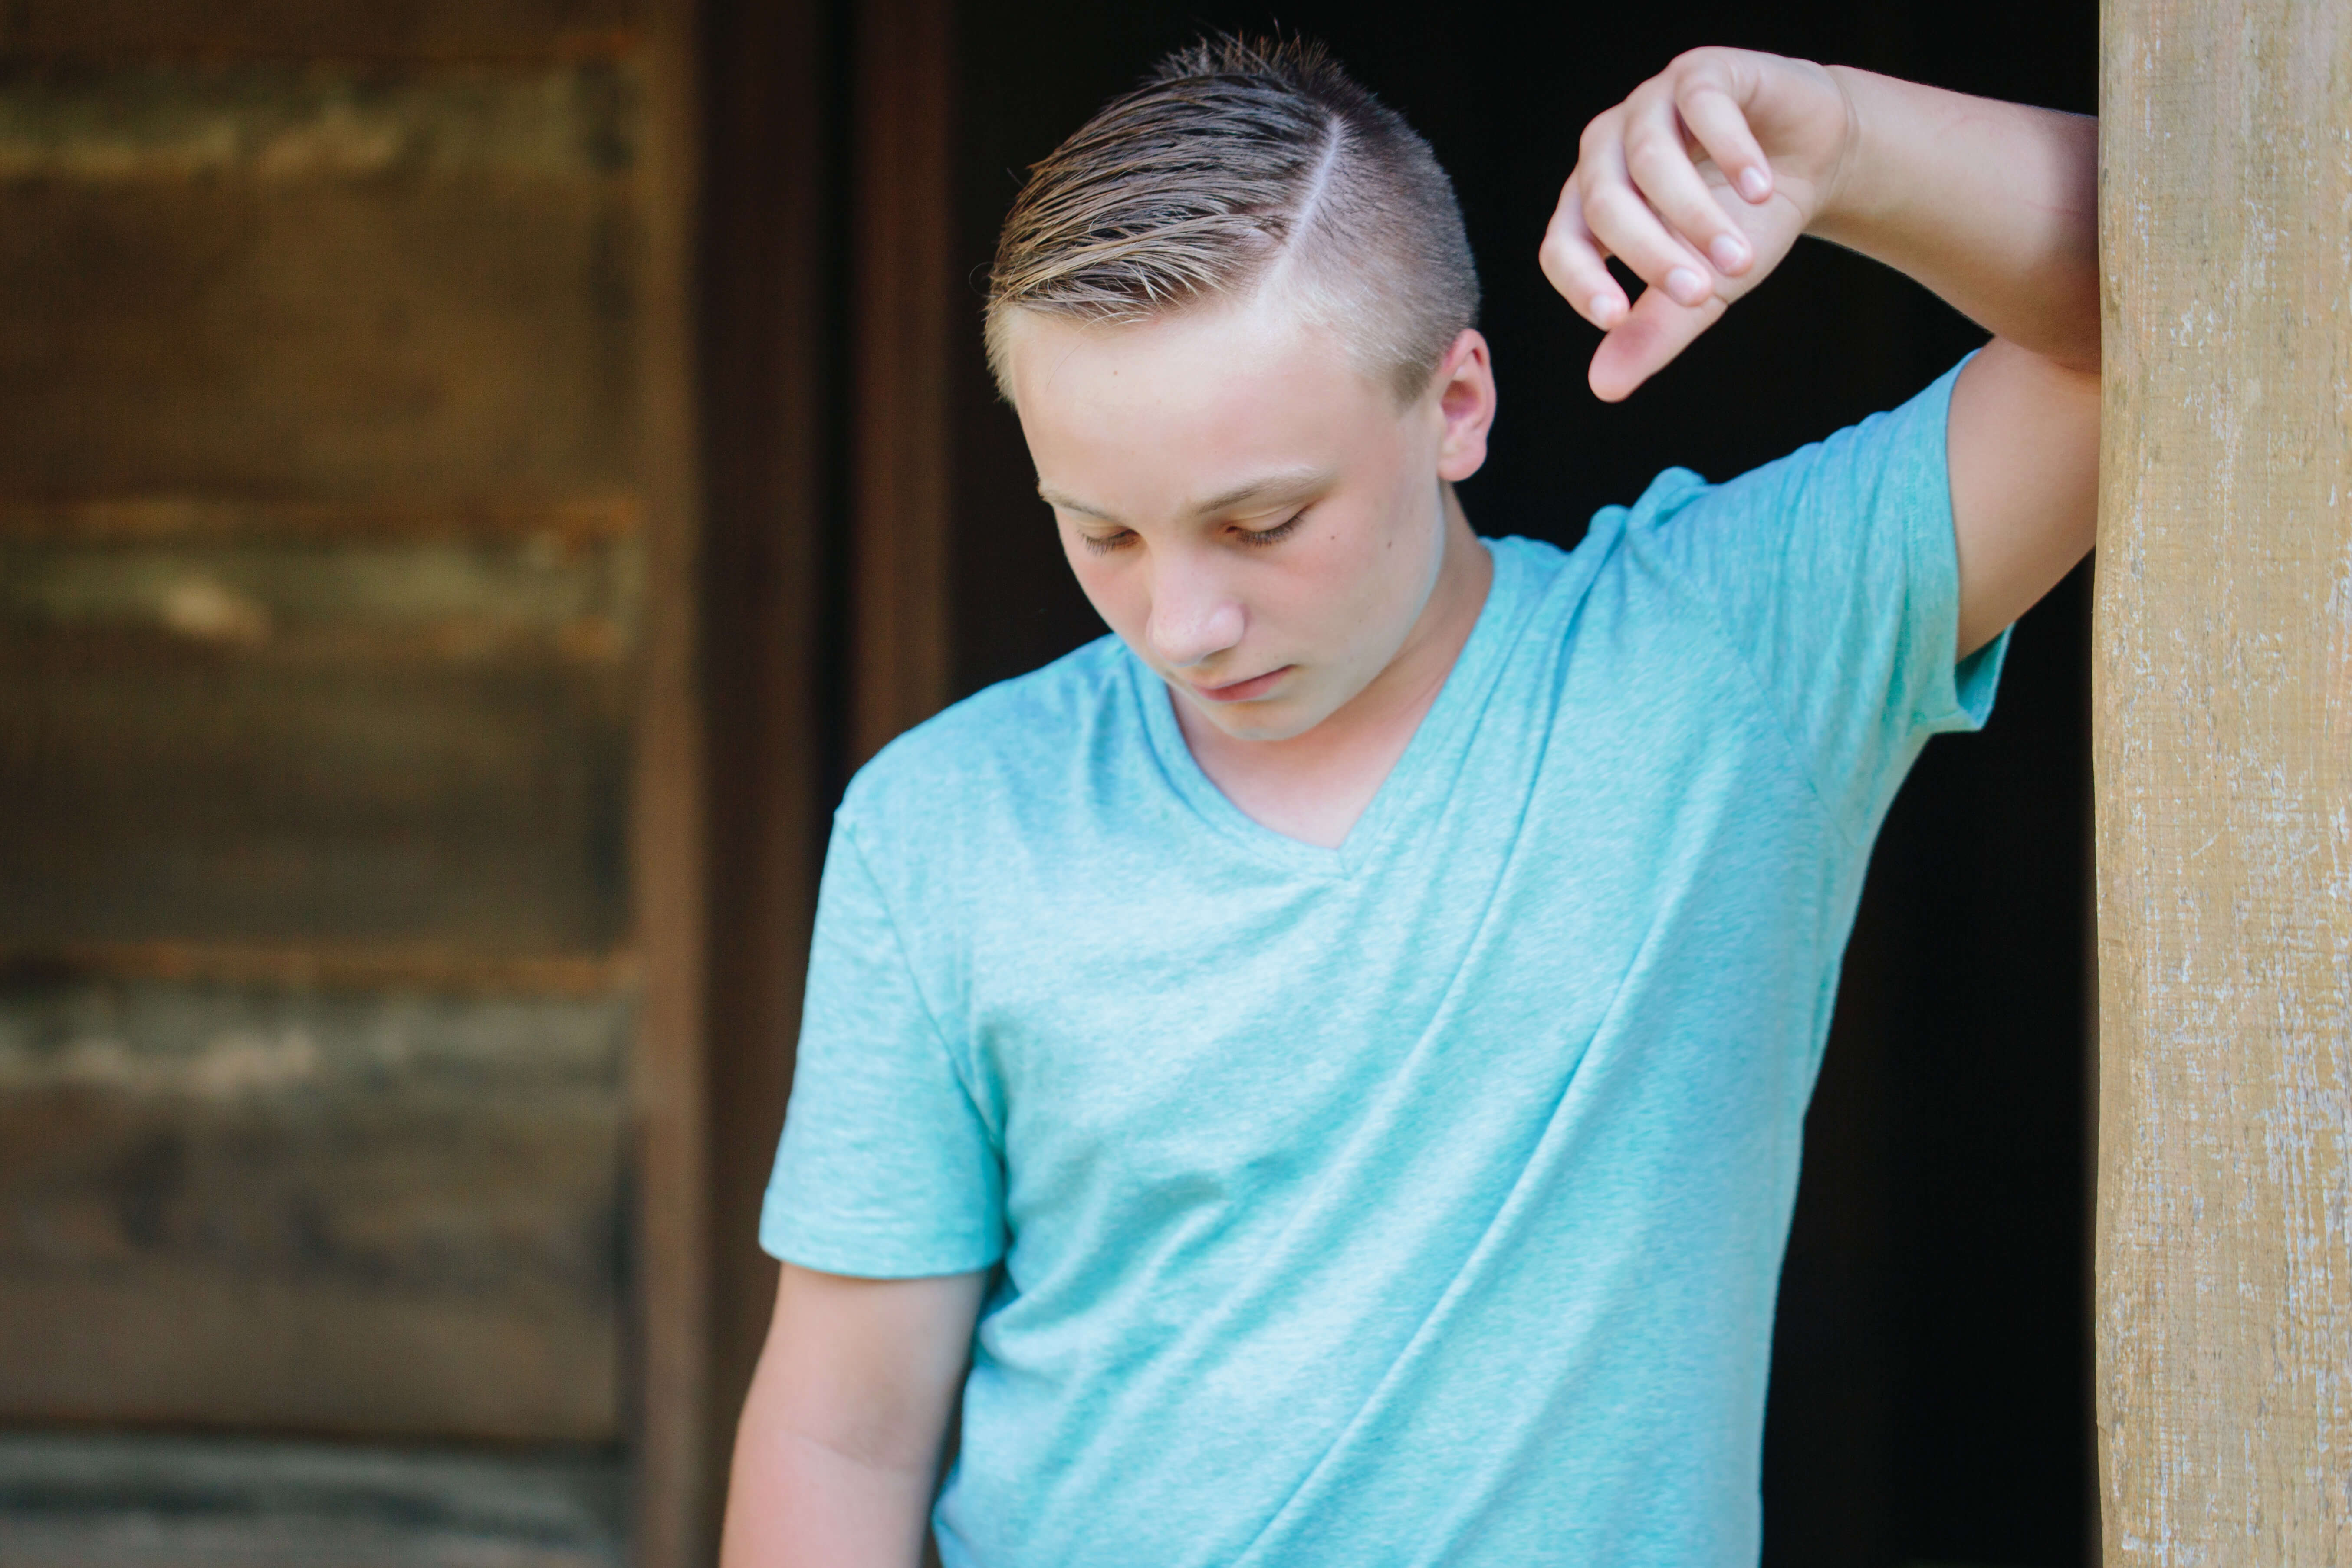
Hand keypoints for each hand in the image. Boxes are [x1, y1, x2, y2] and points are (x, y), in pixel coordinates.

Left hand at [1540, 48, 1855, 400]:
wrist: (1810, 161)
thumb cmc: (1742, 225)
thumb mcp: (1702, 287)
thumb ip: (1653, 332)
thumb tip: (1603, 388)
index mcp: (1591, 203)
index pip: (1561, 244)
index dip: (1581, 281)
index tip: (1616, 318)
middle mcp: (1608, 150)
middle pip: (1605, 205)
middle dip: (1654, 256)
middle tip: (1704, 294)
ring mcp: (1651, 104)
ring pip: (1652, 159)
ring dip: (1697, 216)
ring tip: (1741, 257)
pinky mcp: (1703, 72)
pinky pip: (1703, 104)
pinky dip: (1732, 150)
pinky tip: (1762, 186)